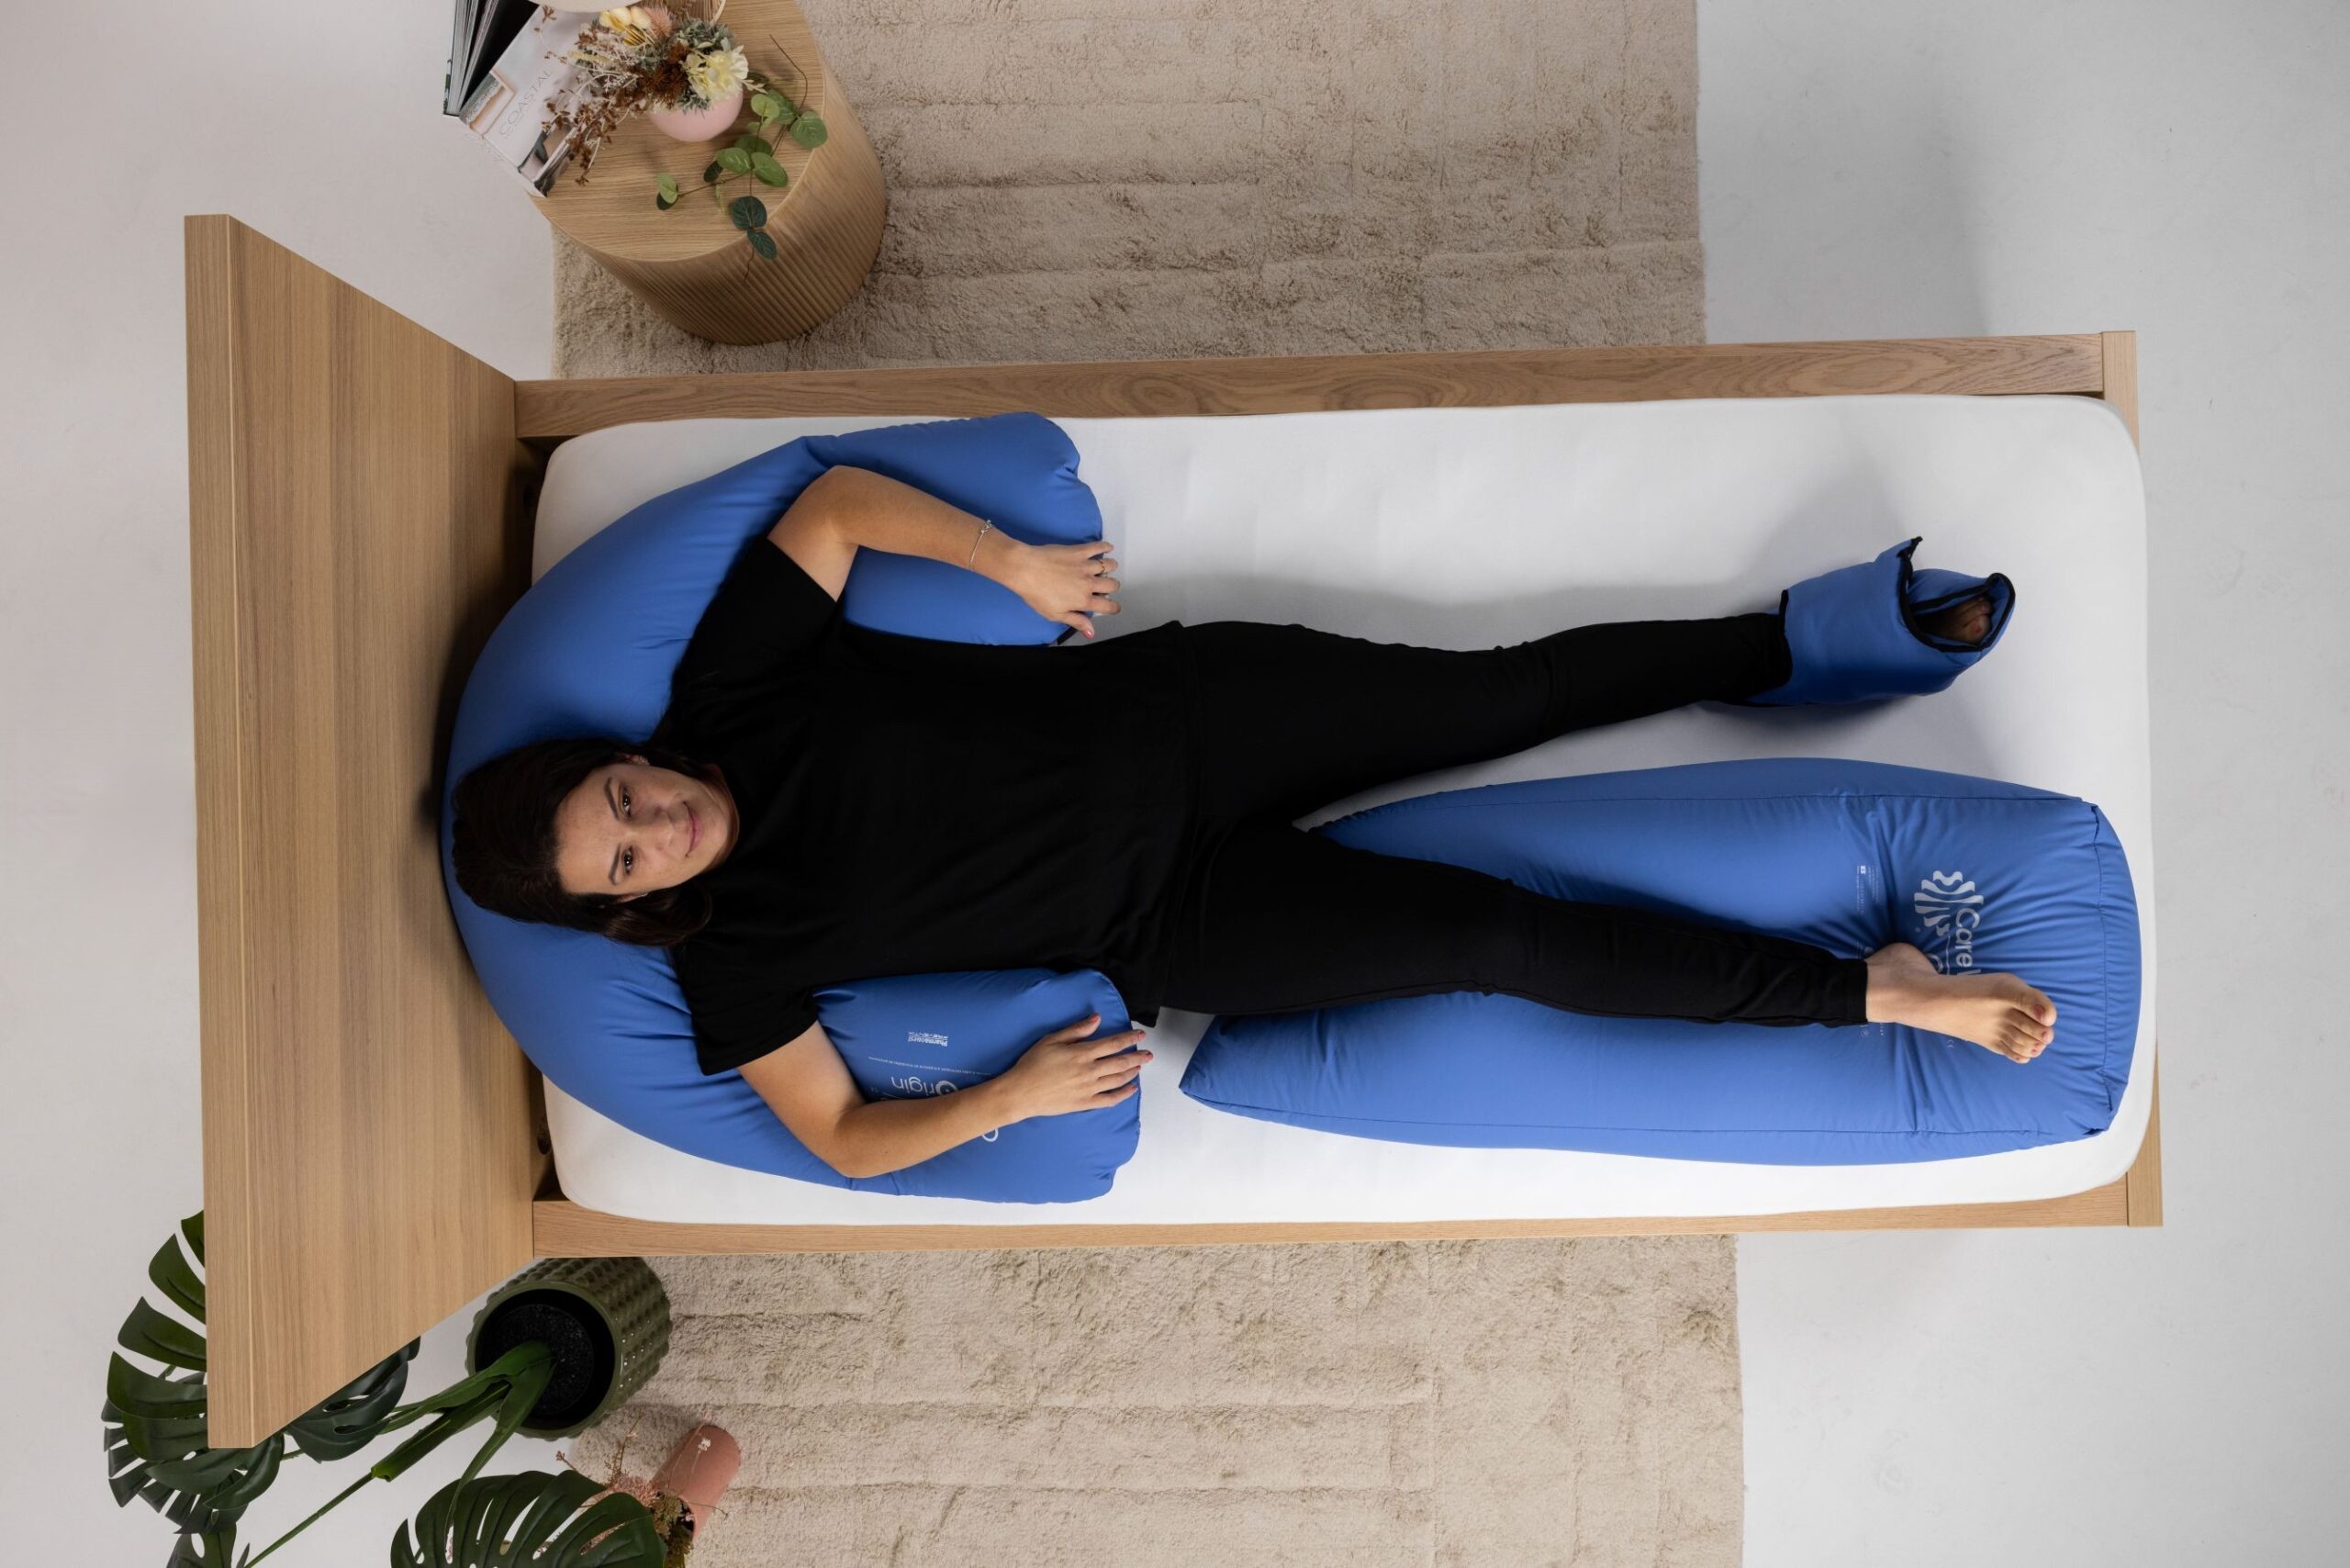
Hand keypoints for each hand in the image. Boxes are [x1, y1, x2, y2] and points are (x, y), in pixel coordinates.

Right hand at [995, 1012, 1150, 1117]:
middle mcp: (1089, 1071)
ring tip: (1140, 1066)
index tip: (1140, 1034)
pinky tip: (1131, 1089)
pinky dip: (1123, 1094)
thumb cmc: (1033, 1064)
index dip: (1129, 1038)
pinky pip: (1110, 1099)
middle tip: (1149, 1053)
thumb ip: (1076, 1030)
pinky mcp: (1085, 1103)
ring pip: (1118, 1080)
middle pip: (1120, 1062)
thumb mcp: (1052, 1039)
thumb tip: (1096, 1019)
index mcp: (1082, 1053)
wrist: (1021, 1092)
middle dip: (1137, 1056)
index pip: (1113, 1044)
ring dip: (1132, 1072)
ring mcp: (1089, 1088)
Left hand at [1006, 540, 1121, 638]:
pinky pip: (1098, 547)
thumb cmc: (1035, 591)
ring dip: (1111, 568)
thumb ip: (1076, 621)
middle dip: (1112, 588)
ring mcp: (1084, 566)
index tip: (1112, 607)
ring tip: (1107, 568)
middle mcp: (1088, 583)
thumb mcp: (1055, 614)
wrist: (1025, 569)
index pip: (1108, 606)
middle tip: (1106, 588)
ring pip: (1109, 566)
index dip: (1113, 608)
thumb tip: (1090, 632)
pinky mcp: (1078, 551)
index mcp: (1083, 600)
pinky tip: (1108, 548)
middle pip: (1112, 585)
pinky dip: (1105, 547)